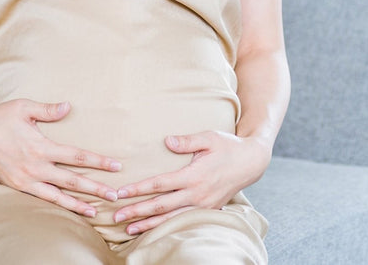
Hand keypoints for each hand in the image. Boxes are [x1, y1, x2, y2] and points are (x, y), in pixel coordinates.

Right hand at [0, 99, 121, 216]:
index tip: (116, 166)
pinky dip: (57, 204)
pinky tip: (69, 208)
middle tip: (115, 195)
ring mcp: (25, 179)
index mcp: (41, 147)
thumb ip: (48, 110)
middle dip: (95, 188)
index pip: (77, 156)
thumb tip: (68, 106)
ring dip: (78, 204)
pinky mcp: (16, 186)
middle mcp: (35, 167)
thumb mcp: (25, 107)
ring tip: (96, 211)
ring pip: (57, 195)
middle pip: (72, 180)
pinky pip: (41, 198)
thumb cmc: (0, 117)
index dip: (98, 162)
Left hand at [112, 131, 270, 234]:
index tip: (121, 193)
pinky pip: (182, 221)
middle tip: (116, 217)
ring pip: (170, 219)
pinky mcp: (208, 211)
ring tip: (128, 230)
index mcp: (194, 175)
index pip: (160, 185)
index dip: (139, 189)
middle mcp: (197, 194)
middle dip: (137, 212)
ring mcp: (203, 206)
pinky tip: (153, 230)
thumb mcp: (209, 137)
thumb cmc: (228, 146)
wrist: (251, 162)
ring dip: (148, 225)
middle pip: (161, 206)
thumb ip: (187, 141)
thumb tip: (167, 141)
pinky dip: (165, 227)